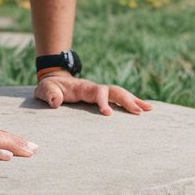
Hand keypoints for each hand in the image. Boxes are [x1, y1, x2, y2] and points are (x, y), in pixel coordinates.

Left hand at [34, 76, 152, 115]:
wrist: (54, 81)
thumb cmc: (49, 87)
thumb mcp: (45, 90)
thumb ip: (50, 94)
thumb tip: (57, 102)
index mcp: (82, 87)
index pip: (97, 91)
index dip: (103, 101)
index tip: (107, 114)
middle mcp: (94, 88)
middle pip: (114, 91)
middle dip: (127, 100)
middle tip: (140, 112)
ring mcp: (99, 93)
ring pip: (119, 94)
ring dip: (134, 101)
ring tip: (149, 110)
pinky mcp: (101, 98)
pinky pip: (118, 99)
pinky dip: (131, 103)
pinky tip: (142, 110)